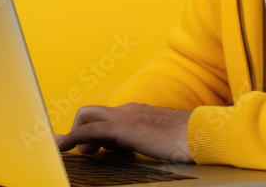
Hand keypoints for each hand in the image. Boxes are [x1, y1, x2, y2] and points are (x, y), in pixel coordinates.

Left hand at [54, 102, 193, 162]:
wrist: (200, 134)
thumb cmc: (189, 140)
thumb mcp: (165, 141)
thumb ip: (151, 142)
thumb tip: (149, 151)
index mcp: (139, 113)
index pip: (109, 117)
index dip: (95, 132)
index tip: (93, 148)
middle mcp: (129, 110)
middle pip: (92, 112)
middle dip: (81, 130)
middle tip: (87, 153)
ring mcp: (125, 116)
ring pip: (87, 116)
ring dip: (75, 134)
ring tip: (78, 154)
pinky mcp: (122, 127)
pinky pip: (89, 131)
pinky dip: (72, 138)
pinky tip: (64, 149)